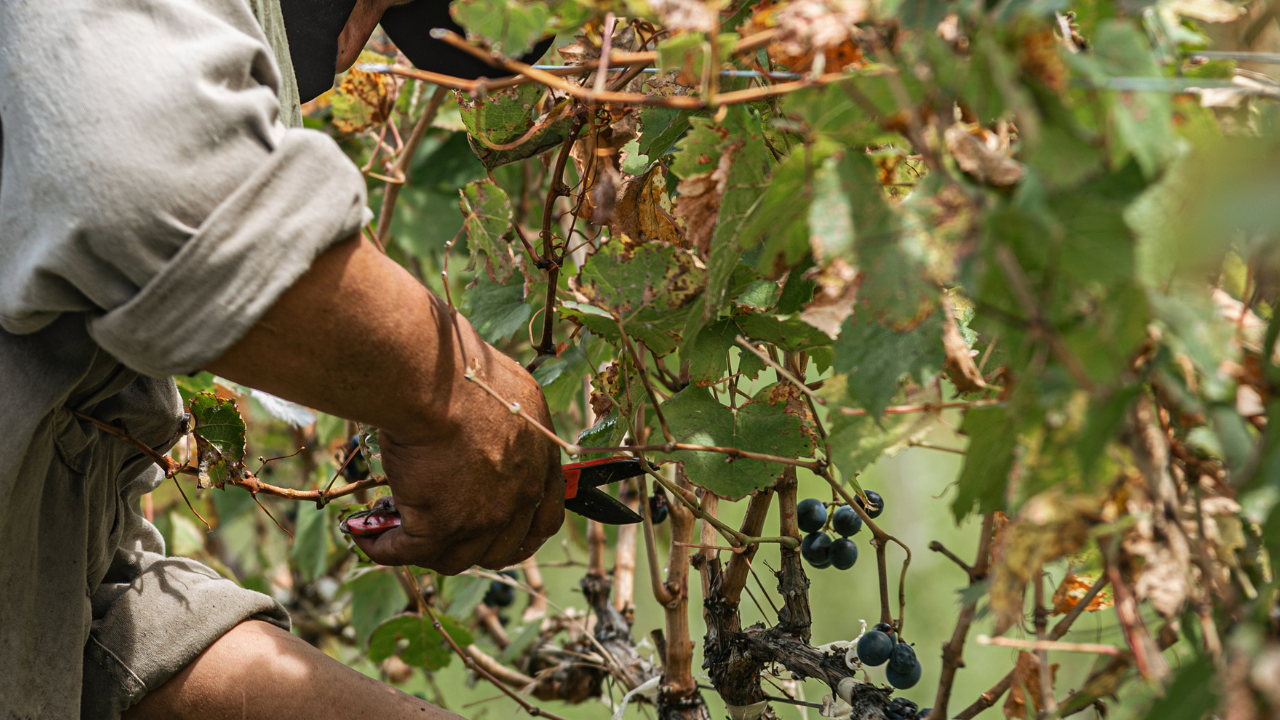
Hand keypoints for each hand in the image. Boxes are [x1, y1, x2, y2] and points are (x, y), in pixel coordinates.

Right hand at [351, 314, 563, 572]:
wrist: (434, 380)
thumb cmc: (461, 367)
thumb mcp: (508, 391)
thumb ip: (508, 420)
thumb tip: (488, 423)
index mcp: (542, 461)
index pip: (544, 518)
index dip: (520, 530)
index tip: (498, 528)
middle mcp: (522, 495)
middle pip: (504, 548)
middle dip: (473, 546)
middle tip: (442, 534)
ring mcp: (485, 516)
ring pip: (456, 558)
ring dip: (426, 550)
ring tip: (397, 533)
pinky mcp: (442, 526)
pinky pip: (408, 552)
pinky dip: (384, 548)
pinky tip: (365, 534)